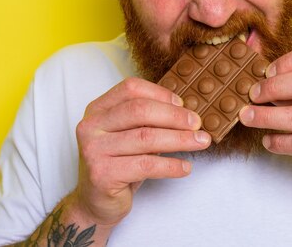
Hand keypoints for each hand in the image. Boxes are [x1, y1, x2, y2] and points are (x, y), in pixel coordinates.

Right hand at [72, 77, 211, 227]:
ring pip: (146, 138)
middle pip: (139, 110)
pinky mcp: (102, 174)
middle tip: (197, 124)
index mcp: (98, 109)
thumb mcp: (131, 136)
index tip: (182, 105)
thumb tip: (187, 114)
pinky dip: (171, 165)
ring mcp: (93, 150)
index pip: (131, 89)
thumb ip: (149, 121)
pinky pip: (145, 165)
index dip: (160, 94)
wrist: (97, 202)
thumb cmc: (119, 164)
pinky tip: (185, 167)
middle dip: (174, 116)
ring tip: (200, 142)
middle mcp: (91, 126)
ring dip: (179, 139)